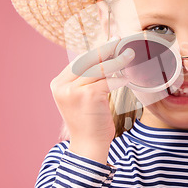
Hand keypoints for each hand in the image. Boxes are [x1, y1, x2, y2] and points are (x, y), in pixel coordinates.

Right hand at [49, 38, 134, 162]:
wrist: (89, 146)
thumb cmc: (89, 121)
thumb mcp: (81, 97)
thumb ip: (86, 79)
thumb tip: (104, 56)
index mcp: (58, 84)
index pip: (78, 61)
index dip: (96, 51)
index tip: (111, 43)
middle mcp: (61, 86)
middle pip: (87, 60)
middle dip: (106, 49)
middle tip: (121, 41)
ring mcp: (73, 91)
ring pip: (98, 69)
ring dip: (116, 61)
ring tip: (129, 55)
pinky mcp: (87, 96)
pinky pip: (107, 82)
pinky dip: (119, 79)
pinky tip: (127, 79)